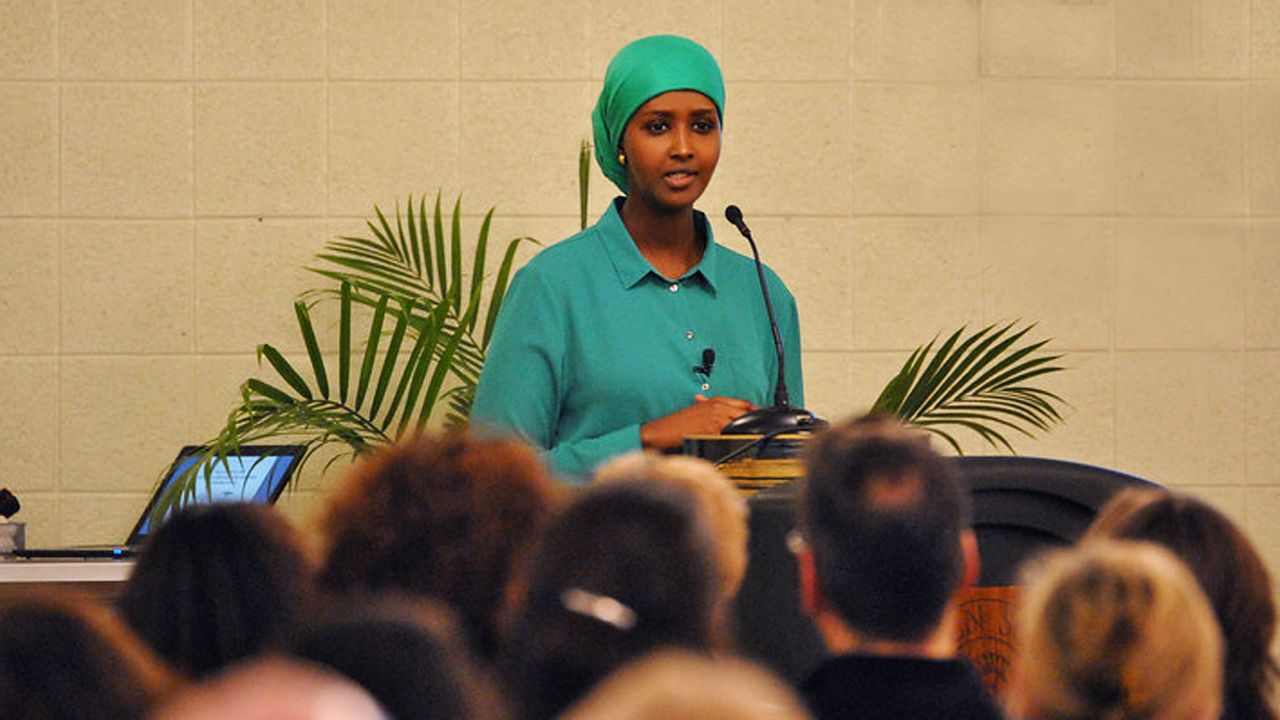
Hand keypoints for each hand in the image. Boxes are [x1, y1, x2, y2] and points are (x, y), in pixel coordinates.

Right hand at [640, 395, 756, 449]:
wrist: (662, 431)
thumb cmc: (677, 423)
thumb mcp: (696, 411)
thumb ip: (712, 410)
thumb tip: (729, 416)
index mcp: (714, 400)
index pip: (743, 403)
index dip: (756, 411)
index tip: (764, 418)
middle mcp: (717, 406)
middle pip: (745, 412)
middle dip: (756, 422)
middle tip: (765, 430)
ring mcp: (715, 417)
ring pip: (740, 423)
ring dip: (748, 431)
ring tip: (758, 438)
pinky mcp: (712, 429)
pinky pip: (729, 434)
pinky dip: (736, 439)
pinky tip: (743, 444)